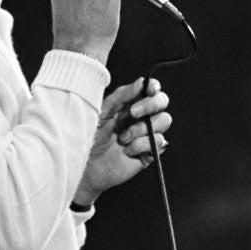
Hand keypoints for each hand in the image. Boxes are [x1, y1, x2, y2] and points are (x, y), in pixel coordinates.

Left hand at [72, 77, 171, 205]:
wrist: (87, 167)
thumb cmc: (90, 138)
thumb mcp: (102, 112)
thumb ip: (122, 95)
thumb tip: (141, 82)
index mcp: (129, 104)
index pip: (150, 90)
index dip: (154, 87)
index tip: (149, 89)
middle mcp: (140, 117)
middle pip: (162, 102)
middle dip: (150, 105)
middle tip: (133, 113)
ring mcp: (147, 134)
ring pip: (163, 121)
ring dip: (142, 129)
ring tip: (123, 138)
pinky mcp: (150, 151)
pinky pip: (160, 142)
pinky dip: (142, 146)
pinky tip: (128, 151)